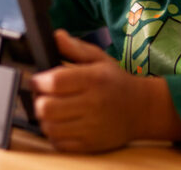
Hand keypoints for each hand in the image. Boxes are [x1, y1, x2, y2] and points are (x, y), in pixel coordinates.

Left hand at [31, 30, 180, 151]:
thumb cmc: (116, 82)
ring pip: (50, 127)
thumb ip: (75, 48)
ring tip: (51, 110)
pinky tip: (60, 124)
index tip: (37, 79)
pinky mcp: (90, 145)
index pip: (55, 82)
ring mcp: (92, 128)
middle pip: (47, 107)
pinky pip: (59, 143)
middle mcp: (93, 104)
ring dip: (44, 118)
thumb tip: (56, 36)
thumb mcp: (99, 59)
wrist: (142, 109)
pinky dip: (54, 134)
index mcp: (93, 80)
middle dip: (38, 100)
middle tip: (43, 95)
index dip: (39, 81)